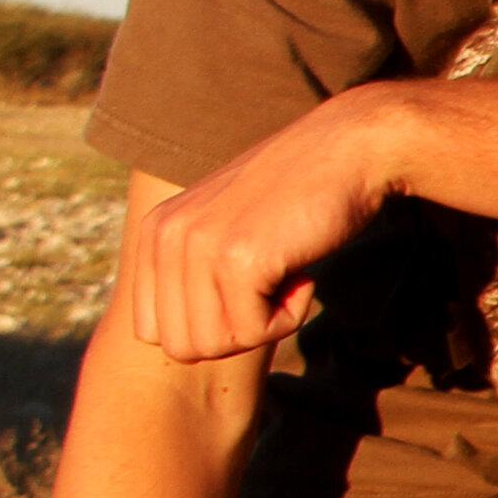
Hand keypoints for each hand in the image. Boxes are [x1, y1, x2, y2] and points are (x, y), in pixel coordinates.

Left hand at [123, 89, 411, 362]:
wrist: (348, 150)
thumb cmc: (298, 196)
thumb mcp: (223, 227)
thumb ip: (191, 270)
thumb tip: (183, 344)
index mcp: (154, 230)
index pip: (149, 329)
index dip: (205, 329)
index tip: (243, 291)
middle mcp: (165, 236)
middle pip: (181, 346)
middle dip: (231, 334)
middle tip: (267, 289)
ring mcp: (199, 246)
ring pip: (214, 345)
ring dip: (260, 326)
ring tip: (284, 277)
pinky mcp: (238, 259)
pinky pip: (252, 332)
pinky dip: (289, 315)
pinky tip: (302, 272)